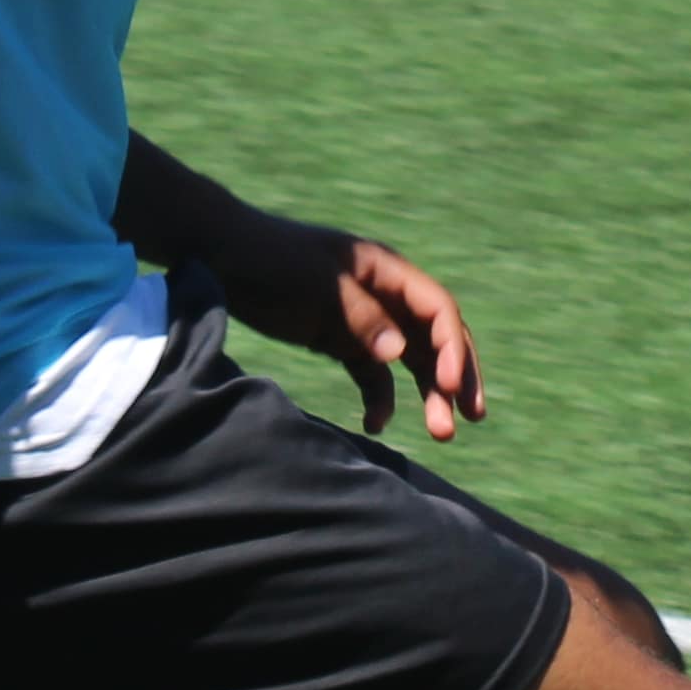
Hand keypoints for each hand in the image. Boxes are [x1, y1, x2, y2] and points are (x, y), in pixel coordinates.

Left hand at [219, 204, 486, 439]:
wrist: (220, 255)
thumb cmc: (270, 258)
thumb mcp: (315, 284)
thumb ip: (359, 317)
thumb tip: (401, 355)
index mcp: (385, 270)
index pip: (436, 309)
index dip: (452, 347)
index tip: (449, 386)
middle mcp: (384, 294)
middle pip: (435, 338)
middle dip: (456, 376)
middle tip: (469, 418)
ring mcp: (364, 319)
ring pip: (411, 361)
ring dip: (428, 394)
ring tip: (440, 434)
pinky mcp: (339, 340)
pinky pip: (373, 376)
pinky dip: (379, 400)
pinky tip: (374, 426)